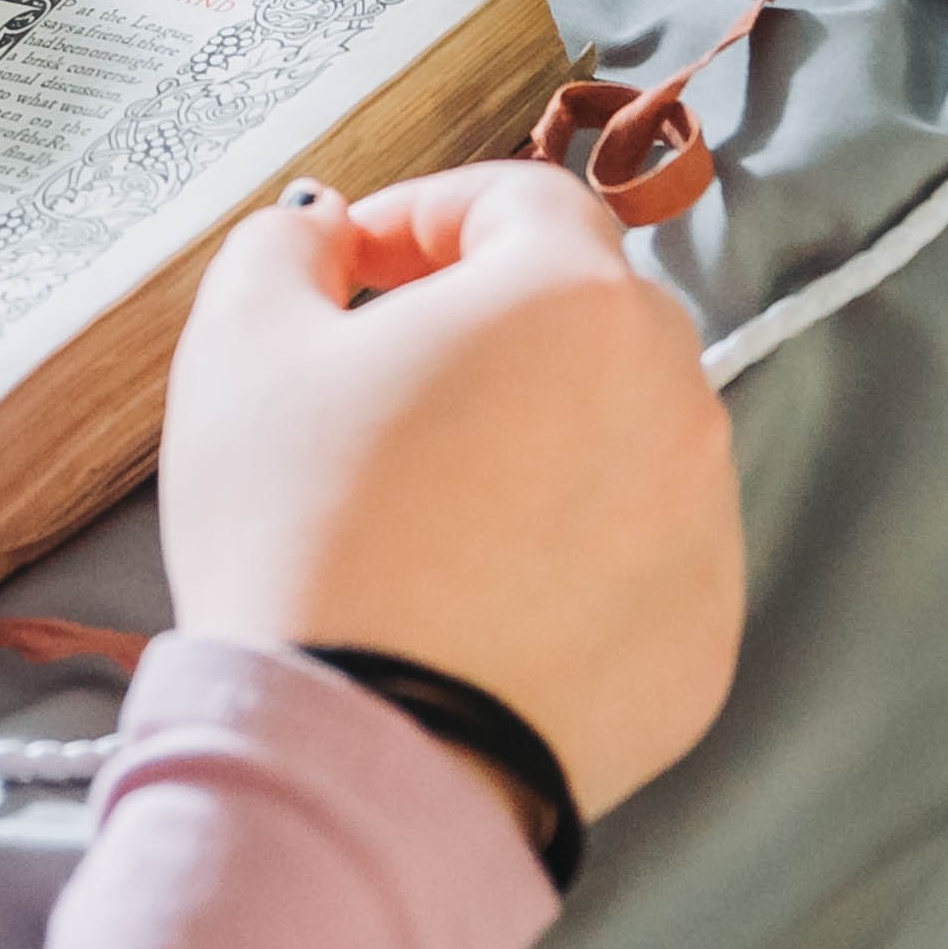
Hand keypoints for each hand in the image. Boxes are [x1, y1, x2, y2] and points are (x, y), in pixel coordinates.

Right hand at [159, 157, 742, 829]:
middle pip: (585, 313)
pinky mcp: (706, 638)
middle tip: (381, 374)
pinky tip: (478, 584)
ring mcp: (706, 525)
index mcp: (575, 299)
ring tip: (427, 493)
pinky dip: (572, 543)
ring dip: (538, 430)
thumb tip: (326, 232)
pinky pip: (639, 549)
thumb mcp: (241, 346)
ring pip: (622, 431)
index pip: (522, 198)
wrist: (369, 749)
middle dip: (488, 320)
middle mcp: (677, 397)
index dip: (426, 212)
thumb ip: (286, 245)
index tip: (353, 264)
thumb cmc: (303, 528)